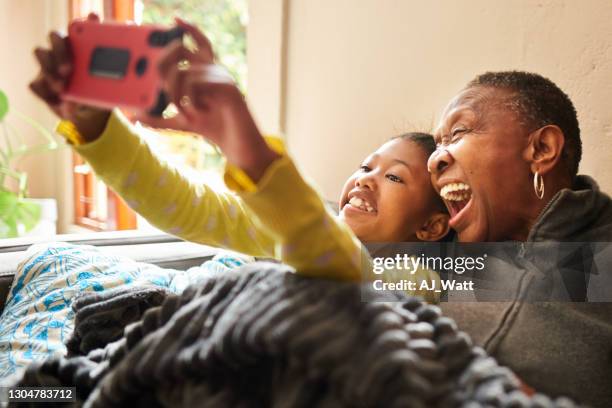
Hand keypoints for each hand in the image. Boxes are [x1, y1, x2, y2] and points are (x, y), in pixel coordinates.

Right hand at [29, 13, 109, 141]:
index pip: (77, 28)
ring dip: (50, 71)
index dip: (81, 28)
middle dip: (62, 52)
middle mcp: (64, 51)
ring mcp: (50, 65)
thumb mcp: (114, 81)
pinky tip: (63, 107)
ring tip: (62, 88)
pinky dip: (48, 95)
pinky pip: (36, 84)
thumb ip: (121, 64)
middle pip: (55, 38)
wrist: (92, 113)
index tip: (91, 33)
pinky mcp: (42, 84)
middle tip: (70, 70)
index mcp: (81, 45)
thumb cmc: (102, 89)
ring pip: (41, 55)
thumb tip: (135, 40)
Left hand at [136, 18, 278, 181]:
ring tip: (184, 111)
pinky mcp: (225, 86)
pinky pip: (194, 85)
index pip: (198, 42)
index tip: (175, 21)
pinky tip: (199, 111)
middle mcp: (213, 68)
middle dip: (162, 66)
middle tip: (161, 88)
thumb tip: (136, 116)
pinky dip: (190, 102)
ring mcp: (220, 75)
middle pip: (180, 51)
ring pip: (181, 74)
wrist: (235, 142)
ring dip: (175, 96)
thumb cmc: (213, 127)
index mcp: (205, 71)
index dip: (189, 30)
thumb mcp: (181, 122)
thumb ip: (159, 118)